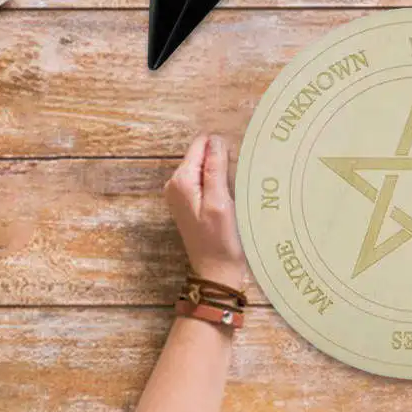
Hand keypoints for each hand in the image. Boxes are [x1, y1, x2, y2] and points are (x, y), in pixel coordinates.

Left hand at [164, 134, 246, 290]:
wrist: (215, 271)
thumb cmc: (220, 240)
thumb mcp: (219, 202)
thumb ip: (215, 169)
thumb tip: (214, 139)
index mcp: (181, 180)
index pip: (201, 145)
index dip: (221, 149)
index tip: (236, 166)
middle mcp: (175, 184)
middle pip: (202, 156)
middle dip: (220, 162)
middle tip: (237, 184)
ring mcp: (181, 194)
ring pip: (204, 169)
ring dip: (221, 174)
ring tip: (235, 192)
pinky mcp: (189, 203)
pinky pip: (204, 182)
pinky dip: (218, 185)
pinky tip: (228, 199)